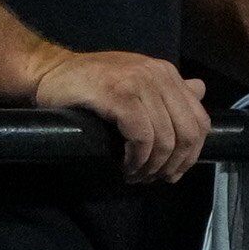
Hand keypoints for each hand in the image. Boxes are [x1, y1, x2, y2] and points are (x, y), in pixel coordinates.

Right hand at [32, 45, 210, 182]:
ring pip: (165, 140)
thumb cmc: (90, 83)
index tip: (171, 173)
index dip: (191, 155)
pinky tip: (125, 166)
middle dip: (173, 165)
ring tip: (134, 175)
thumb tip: (200, 89)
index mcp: (167, 74)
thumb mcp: (135, 82)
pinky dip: (137, 159)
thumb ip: (168, 90)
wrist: (48, 71)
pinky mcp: (119, 95)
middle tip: (151, 178)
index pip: (200, 121)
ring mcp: (139, 82)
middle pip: (188, 134)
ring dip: (151, 167)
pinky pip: (142, 137)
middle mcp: (158, 75)